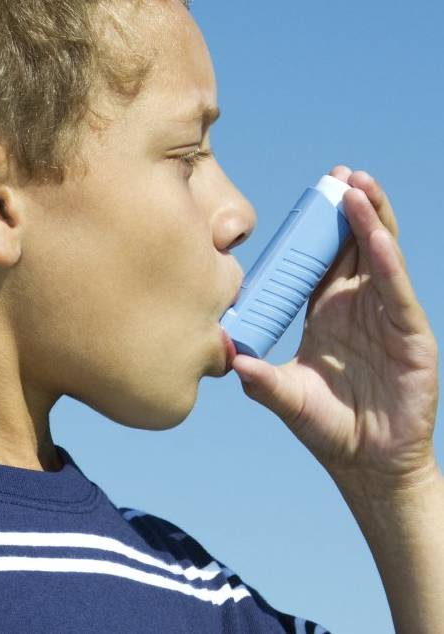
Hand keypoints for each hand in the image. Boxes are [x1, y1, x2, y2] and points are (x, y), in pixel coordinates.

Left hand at [232, 166, 439, 491]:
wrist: (368, 463)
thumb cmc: (327, 426)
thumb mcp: (286, 396)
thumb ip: (260, 379)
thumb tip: (227, 358)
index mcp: (326, 310)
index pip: (320, 258)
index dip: (315, 227)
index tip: (308, 195)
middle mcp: (357, 306)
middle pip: (353, 245)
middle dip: (347, 208)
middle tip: (337, 174)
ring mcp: (386, 316)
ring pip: (380, 257)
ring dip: (370, 220)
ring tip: (357, 185)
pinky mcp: (410, 334)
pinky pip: (396, 290)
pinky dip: (386, 261)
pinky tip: (374, 236)